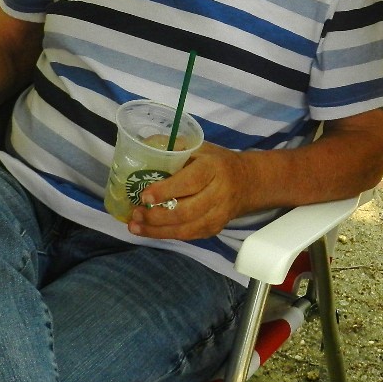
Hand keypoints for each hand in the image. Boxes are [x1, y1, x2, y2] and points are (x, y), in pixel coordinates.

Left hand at [127, 143, 250, 239]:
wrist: (247, 181)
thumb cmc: (216, 161)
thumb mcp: (199, 147)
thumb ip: (174, 147)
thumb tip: (143, 145)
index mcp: (213, 168)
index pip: (190, 182)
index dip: (166, 191)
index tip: (144, 196)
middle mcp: (219, 193)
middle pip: (186, 211)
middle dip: (157, 216)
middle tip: (136, 213)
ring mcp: (219, 214)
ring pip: (187, 229)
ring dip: (158, 230)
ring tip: (135, 226)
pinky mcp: (215, 228)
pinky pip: (189, 236)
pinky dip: (167, 235)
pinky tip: (150, 231)